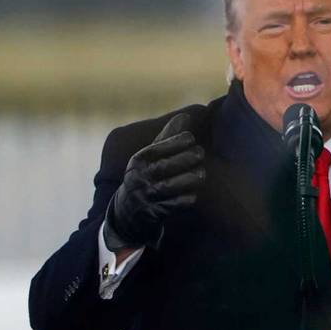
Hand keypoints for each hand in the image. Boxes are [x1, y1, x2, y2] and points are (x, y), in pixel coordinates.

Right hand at [103, 113, 205, 250]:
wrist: (128, 212)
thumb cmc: (146, 176)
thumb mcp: (151, 157)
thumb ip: (168, 137)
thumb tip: (186, 116)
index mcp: (138, 161)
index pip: (155, 149)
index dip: (174, 142)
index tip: (191, 137)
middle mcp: (139, 178)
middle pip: (162, 167)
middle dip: (183, 159)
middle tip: (200, 153)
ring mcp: (146, 196)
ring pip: (167, 187)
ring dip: (187, 180)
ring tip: (201, 173)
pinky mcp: (154, 213)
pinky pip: (171, 206)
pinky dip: (183, 200)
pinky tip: (194, 194)